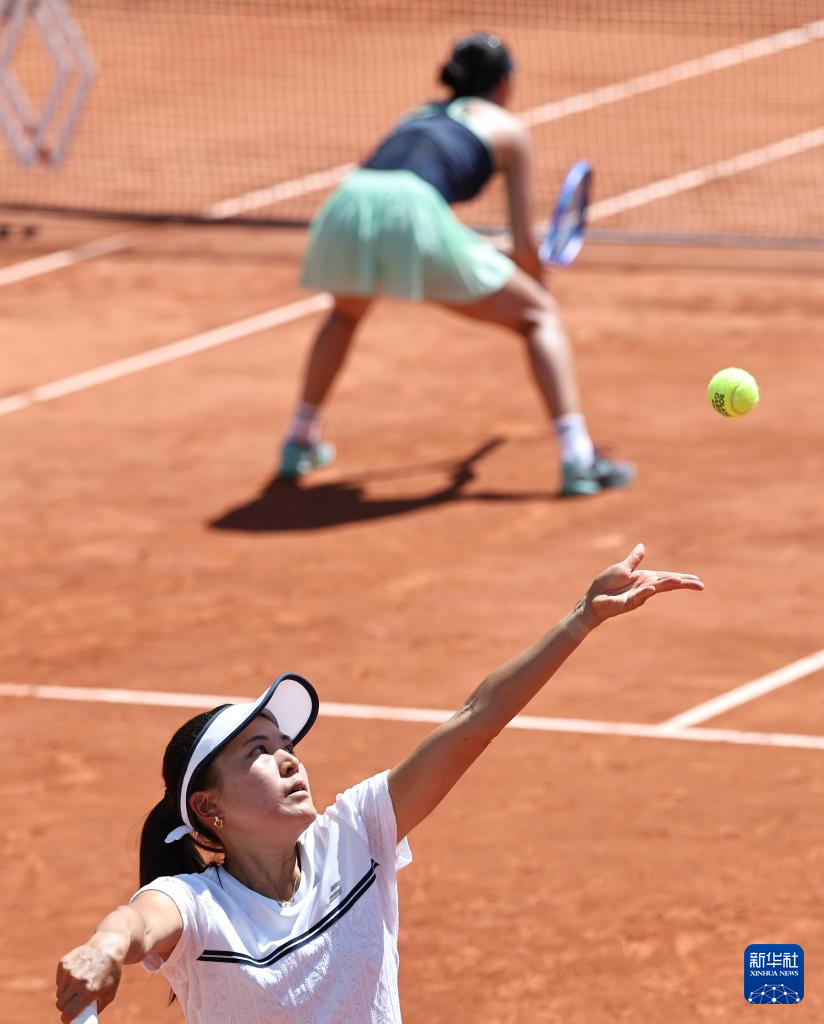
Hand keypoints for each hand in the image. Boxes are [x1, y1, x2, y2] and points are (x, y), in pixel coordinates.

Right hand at [56, 936, 123, 1021]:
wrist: (108, 946)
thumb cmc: (111, 973)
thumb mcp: (109, 993)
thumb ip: (96, 1009)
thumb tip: (84, 1021)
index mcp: (89, 991)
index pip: (67, 1013)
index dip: (66, 1018)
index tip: (68, 1018)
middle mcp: (78, 981)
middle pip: (61, 1004)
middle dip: (66, 1006)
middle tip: (73, 1003)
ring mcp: (70, 971)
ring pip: (59, 993)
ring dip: (65, 994)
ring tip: (77, 987)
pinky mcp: (64, 963)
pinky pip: (59, 980)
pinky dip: (65, 981)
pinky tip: (76, 975)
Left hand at [579, 543, 703, 626]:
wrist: (593, 599)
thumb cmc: (606, 585)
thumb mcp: (622, 568)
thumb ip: (634, 559)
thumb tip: (642, 546)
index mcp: (645, 578)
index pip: (667, 577)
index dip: (682, 578)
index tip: (697, 579)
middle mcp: (645, 587)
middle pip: (667, 584)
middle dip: (682, 584)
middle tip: (699, 585)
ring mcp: (638, 596)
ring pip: (656, 589)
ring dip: (667, 585)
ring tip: (680, 582)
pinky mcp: (627, 602)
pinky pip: (637, 597)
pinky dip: (645, 592)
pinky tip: (652, 588)